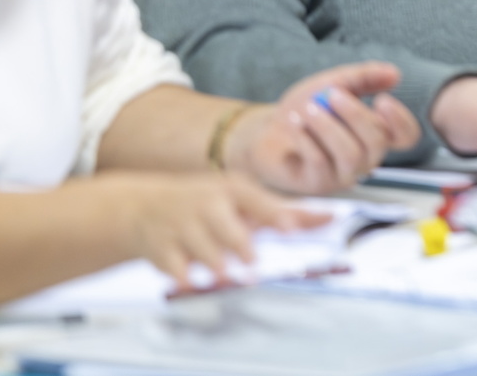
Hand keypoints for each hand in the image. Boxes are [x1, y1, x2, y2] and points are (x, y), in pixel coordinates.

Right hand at [103, 171, 326, 288]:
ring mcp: (182, 227)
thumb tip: (331, 218)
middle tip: (253, 263)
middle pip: (227, 227)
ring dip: (214, 264)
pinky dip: (182, 277)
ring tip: (227, 277)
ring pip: (201, 249)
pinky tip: (190, 284)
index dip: (274, 215)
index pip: (257, 201)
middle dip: (240, 246)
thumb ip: (285, 213)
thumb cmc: (209, 205)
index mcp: (233, 191)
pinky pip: (173, 266)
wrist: (144, 207)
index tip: (290, 229)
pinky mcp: (161, 249)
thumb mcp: (243, 201)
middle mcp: (207, 206)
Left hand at [226, 62, 421, 194]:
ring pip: (350, 154)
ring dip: (329, 127)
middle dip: (356, 115)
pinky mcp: (316, 183)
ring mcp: (341, 174)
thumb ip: (363, 77)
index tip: (382, 100)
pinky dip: (307, 139)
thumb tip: (394, 73)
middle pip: (377, 143)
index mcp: (375, 134)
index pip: (405, 136)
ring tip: (310, 109)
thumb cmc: (304, 109)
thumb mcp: (333, 83)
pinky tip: (295, 124)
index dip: (401, 121)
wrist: (265, 131)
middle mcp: (364, 158)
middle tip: (332, 94)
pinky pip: (320, 162)